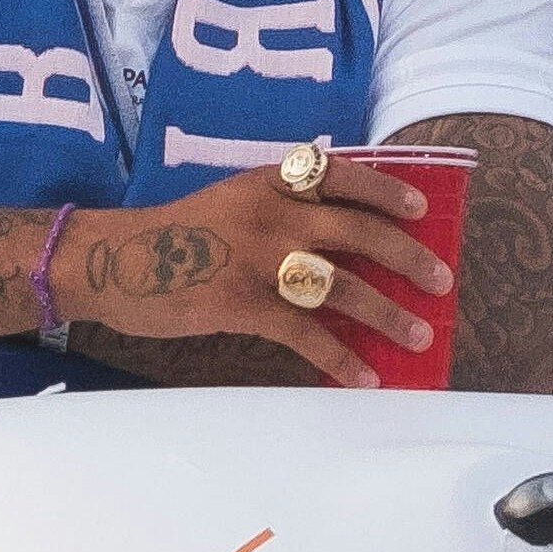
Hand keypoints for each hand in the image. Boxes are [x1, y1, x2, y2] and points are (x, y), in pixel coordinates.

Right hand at [58, 158, 452, 388]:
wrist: (110, 259)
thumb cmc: (176, 234)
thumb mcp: (233, 200)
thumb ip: (282, 207)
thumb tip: (344, 238)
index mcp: (272, 182)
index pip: (344, 176)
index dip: (387, 192)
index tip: (420, 210)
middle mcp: (274, 214)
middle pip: (360, 232)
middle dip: (408, 258)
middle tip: (442, 281)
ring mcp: (259, 259)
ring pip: (343, 286)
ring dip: (388, 313)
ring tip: (419, 336)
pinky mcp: (242, 303)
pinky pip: (306, 333)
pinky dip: (340, 357)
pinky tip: (365, 374)